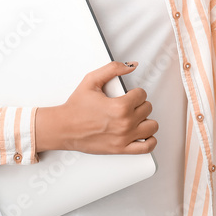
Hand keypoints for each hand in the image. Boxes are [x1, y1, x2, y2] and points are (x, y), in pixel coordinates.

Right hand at [35, 61, 156, 154]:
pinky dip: (150, 140)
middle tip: (128, 105)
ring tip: (135, 118)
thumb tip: (131, 66)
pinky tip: (142, 133)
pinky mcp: (121, 149)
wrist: (64, 128)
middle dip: (139, 104)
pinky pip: (147, 147)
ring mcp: (124, 138)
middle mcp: (124, 123)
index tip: (128, 95)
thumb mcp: (92, 80)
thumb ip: (113, 69)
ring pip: (151, 126)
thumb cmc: (76, 107)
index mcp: (120, 106)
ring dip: (145, 120)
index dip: (135, 92)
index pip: (142, 94)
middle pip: (147, 108)